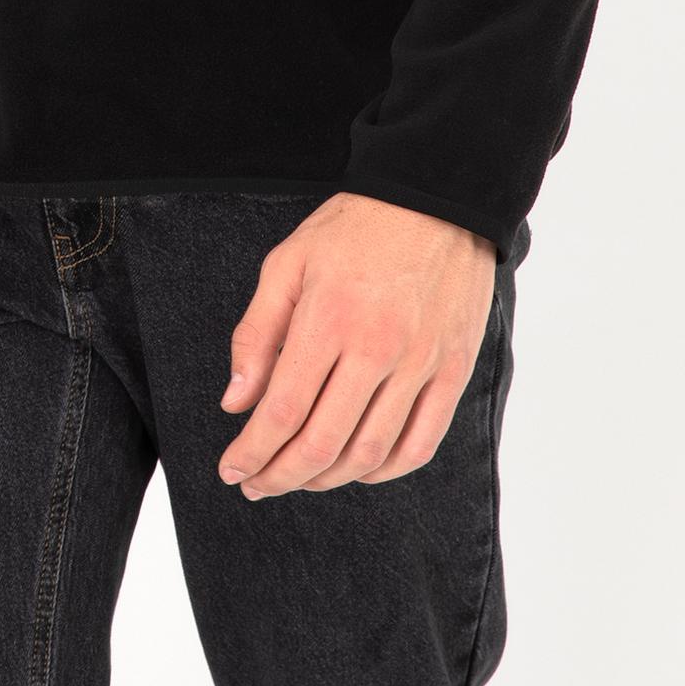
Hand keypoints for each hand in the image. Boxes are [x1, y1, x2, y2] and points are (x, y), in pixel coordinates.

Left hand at [217, 191, 494, 496]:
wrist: (435, 200)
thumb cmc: (353, 228)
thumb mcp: (287, 263)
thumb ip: (257, 334)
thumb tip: (236, 403)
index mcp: (328, 319)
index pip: (283, 410)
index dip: (253, 450)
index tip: (230, 469)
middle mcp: (377, 349)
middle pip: (323, 443)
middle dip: (281, 475)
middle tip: (255, 484)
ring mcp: (421, 364)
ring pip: (370, 453)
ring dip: (327, 479)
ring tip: (298, 479)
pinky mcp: (454, 371)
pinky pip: (420, 444)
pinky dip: (385, 470)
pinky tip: (357, 470)